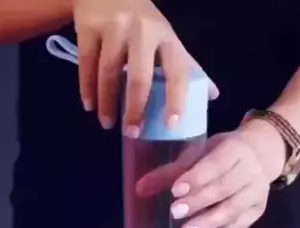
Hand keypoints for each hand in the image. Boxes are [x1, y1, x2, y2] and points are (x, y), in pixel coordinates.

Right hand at [73, 0, 218, 135]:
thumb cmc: (142, 21)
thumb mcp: (166, 38)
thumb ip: (187, 66)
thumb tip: (213, 95)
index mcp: (167, 37)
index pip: (177, 71)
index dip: (176, 99)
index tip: (172, 125)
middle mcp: (143, 31)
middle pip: (140, 76)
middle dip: (135, 109)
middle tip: (133, 133)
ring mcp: (114, 27)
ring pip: (109, 72)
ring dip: (107, 102)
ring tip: (108, 123)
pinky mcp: (89, 27)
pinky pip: (87, 64)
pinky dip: (87, 88)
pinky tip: (89, 105)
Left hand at [136, 120, 286, 227]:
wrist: (261, 155)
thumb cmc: (222, 153)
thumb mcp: (200, 153)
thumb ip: (172, 171)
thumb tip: (140, 188)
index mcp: (235, 149)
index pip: (216, 164)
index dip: (196, 178)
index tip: (176, 190)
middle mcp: (251, 170)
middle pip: (225, 188)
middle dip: (199, 202)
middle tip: (175, 213)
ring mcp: (257, 193)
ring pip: (233, 209)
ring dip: (209, 223)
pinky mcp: (257, 211)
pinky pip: (240, 226)